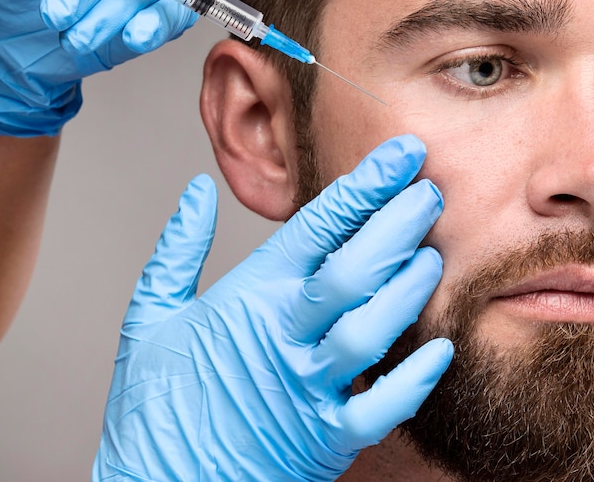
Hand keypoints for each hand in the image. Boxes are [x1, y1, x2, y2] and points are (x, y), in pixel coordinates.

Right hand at [93, 135, 453, 480]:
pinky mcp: (323, 438)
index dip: (362, 187)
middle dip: (398, 224)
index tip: (400, 155)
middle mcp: (283, 336)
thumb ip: (178, 247)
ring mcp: (306, 388)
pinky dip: (416, 381)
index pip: (314, 227)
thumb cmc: (155, 400)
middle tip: (430, 191)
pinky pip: (381, 409)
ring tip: (431, 255)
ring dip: (408, 289)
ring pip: (373, 330)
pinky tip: (442, 349)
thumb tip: (197, 192)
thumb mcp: (150, 311)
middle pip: (354, 270)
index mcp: (247, 298)